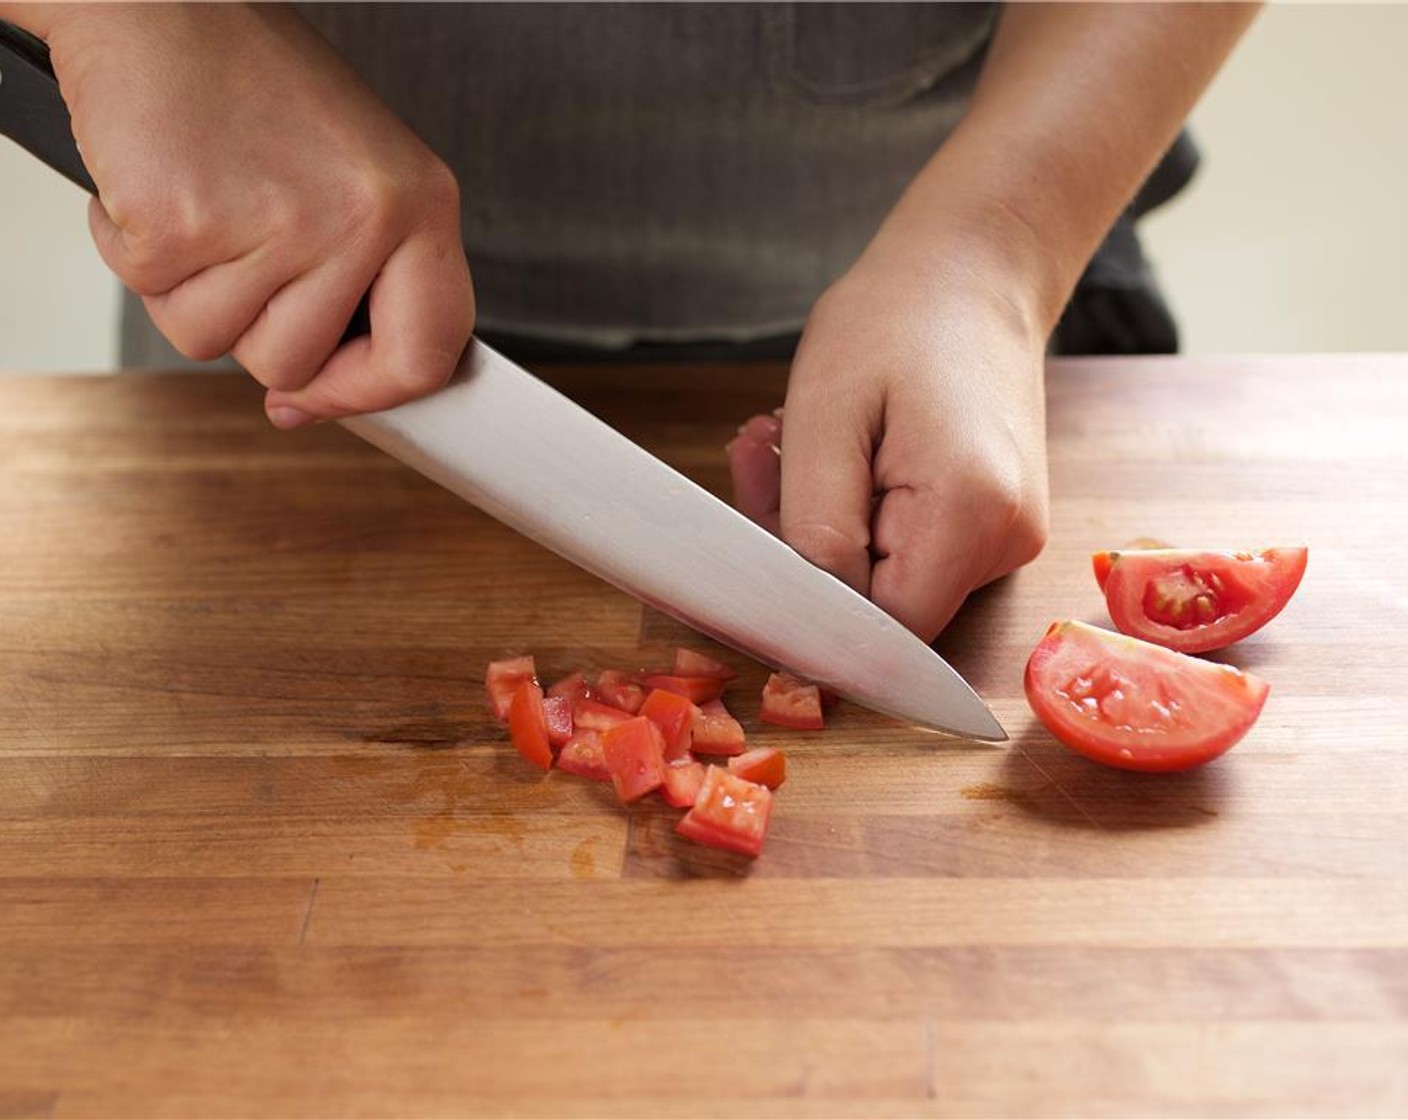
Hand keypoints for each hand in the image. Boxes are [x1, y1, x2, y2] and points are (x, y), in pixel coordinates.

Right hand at [41, 3, 472, 426]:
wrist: (159, 1)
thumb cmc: (254, 84)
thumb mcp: (354, 178)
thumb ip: (361, 283)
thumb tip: (312, 400)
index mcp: (422, 206)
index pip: (428, 354)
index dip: (369, 393)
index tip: (323, 395)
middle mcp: (365, 218)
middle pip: (298, 362)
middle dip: (250, 324)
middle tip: (240, 240)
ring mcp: (279, 224)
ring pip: (219, 342)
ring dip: (189, 289)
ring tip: (204, 202)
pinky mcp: (187, 223)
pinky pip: (154, 296)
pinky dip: (135, 251)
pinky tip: (160, 185)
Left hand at [728, 229, 1048, 641]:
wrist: (975, 267)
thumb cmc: (896, 318)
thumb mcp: (824, 415)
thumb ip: (814, 531)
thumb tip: (808, 621)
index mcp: (970, 514)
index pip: (881, 629)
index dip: (810, 608)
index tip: (758, 538)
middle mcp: (1004, 541)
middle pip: (882, 607)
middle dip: (804, 550)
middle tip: (763, 458)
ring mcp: (1006, 536)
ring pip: (888, 579)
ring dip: (822, 523)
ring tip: (793, 436)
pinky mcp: (993, 523)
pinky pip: (908, 549)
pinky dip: (857, 511)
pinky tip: (837, 449)